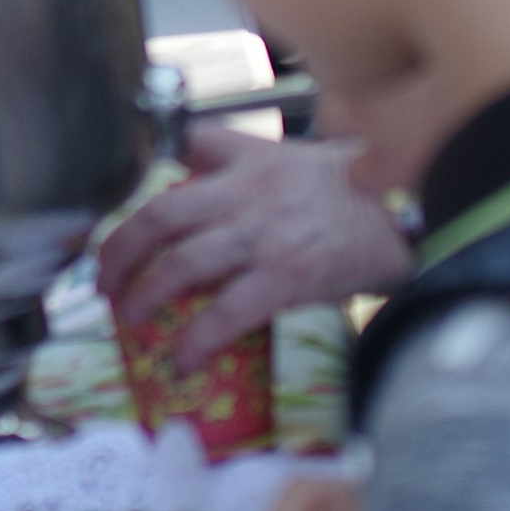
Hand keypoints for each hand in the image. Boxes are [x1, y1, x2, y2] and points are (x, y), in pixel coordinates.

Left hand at [98, 125, 413, 368]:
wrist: (405, 220)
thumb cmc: (350, 192)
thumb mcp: (292, 156)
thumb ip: (240, 159)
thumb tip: (186, 164)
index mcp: (249, 160)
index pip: (184, 150)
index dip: (150, 170)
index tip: (122, 213)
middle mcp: (246, 194)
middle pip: (160, 215)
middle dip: (121, 250)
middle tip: (103, 280)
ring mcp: (263, 237)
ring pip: (183, 264)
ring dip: (146, 294)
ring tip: (128, 317)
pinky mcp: (285, 278)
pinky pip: (227, 313)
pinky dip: (197, 339)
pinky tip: (182, 360)